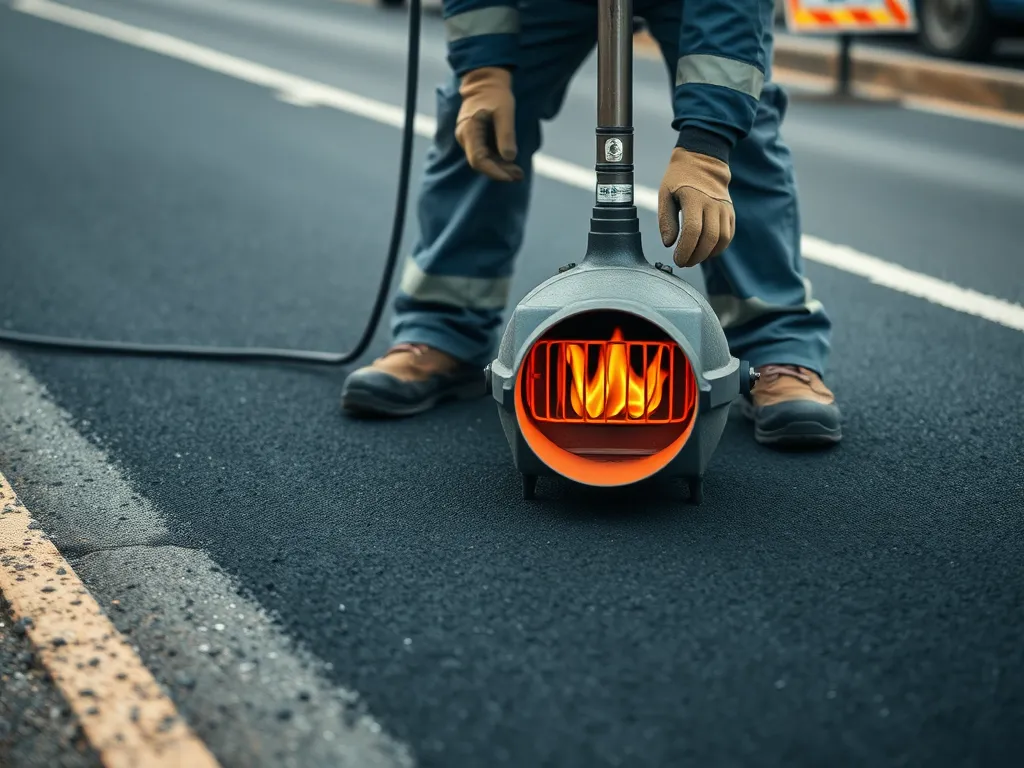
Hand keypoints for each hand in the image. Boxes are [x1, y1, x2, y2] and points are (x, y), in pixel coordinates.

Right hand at [455, 67, 522, 182]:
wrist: (485, 81)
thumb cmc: (496, 94)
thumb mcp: (505, 112)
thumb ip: (506, 135)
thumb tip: (509, 158)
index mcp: (469, 130)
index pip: (478, 160)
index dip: (494, 171)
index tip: (510, 176)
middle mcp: (464, 137)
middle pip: (480, 163)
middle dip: (499, 172)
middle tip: (519, 176)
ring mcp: (467, 138)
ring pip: (482, 160)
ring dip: (500, 168)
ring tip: (518, 173)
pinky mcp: (474, 138)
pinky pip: (483, 154)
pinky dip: (497, 160)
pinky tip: (511, 164)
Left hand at [657, 147, 734, 267]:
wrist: (702, 160)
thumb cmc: (679, 178)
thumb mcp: (665, 194)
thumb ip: (666, 220)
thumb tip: (669, 244)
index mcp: (694, 198)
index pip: (693, 231)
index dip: (685, 250)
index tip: (677, 259)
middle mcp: (713, 203)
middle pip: (709, 238)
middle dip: (695, 256)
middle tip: (683, 262)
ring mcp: (724, 207)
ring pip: (721, 239)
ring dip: (707, 254)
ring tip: (693, 258)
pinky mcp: (730, 211)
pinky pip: (728, 235)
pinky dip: (718, 248)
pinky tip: (705, 251)